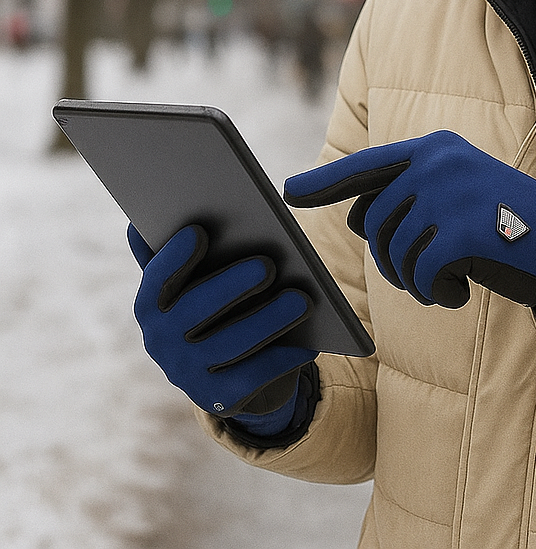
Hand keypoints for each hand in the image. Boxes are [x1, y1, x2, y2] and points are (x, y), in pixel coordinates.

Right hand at [128, 224, 316, 420]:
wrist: (234, 369)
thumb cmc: (219, 303)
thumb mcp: (199, 278)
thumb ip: (179, 253)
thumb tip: (140, 222)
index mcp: (152, 305)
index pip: (156, 279)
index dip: (174, 257)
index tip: (200, 231)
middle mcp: (161, 341)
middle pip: (196, 310)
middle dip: (231, 286)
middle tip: (268, 265)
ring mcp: (187, 373)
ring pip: (231, 344)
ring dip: (268, 321)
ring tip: (303, 300)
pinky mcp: (218, 398)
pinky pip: (253, 377)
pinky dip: (283, 358)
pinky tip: (310, 343)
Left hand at [283, 131, 535, 309]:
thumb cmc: (511, 223)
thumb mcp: (462, 193)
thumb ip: (415, 194)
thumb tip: (356, 217)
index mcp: (437, 147)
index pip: (368, 165)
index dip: (326, 182)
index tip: (290, 193)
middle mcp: (439, 162)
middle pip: (376, 221)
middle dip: (390, 259)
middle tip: (423, 276)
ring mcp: (451, 193)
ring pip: (395, 251)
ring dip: (414, 280)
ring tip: (447, 282)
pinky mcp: (464, 230)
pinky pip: (420, 274)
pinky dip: (434, 294)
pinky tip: (459, 294)